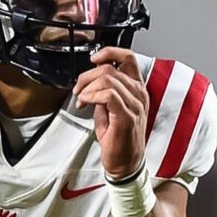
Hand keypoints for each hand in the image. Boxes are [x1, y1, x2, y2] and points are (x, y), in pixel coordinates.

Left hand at [75, 48, 149, 183]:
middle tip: (78, 89)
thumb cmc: (119, 140)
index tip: (94, 59)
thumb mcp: (110, 110)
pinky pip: (109, 95)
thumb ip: (104, 93)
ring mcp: (135, 105)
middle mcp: (138, 94)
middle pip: (110, 68)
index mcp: (137, 89)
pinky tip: (85, 102)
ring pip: (108, 79)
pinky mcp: (127, 117)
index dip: (109, 52)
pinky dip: (92, 95)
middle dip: (87, 75)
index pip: (129, 57)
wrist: (125, 165)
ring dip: (87, 86)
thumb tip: (90, 82)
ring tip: (81, 99)